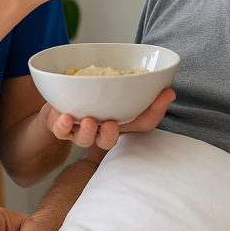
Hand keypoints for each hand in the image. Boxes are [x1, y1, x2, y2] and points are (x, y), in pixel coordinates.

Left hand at [44, 88, 175, 149]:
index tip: (165, 95)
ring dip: (87, 132)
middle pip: (108, 140)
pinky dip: (62, 125)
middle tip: (111, 125)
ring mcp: (80, 130)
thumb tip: (169, 90)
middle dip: (110, 136)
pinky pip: (60, 130)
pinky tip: (66, 116)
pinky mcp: (60, 126)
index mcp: (120, 123)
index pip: (142, 123)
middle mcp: (101, 131)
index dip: (154, 112)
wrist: (60, 99)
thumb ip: (142, 92)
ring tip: (89, 121)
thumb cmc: (94, 97)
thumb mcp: (118, 90)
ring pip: (83, 139)